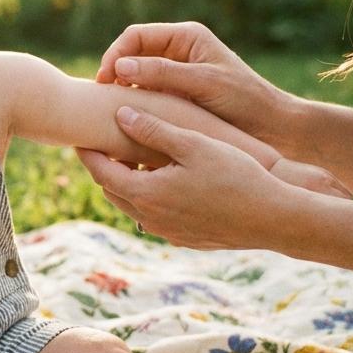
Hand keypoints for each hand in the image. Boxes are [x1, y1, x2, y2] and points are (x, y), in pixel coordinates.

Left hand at [78, 107, 337, 250]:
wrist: (273, 218)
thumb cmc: (236, 175)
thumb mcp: (193, 144)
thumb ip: (153, 129)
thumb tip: (120, 114)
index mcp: (146, 193)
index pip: (101, 171)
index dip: (87, 152)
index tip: (79, 134)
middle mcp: (150, 218)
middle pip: (112, 190)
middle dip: (102, 167)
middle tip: (99, 144)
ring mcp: (167, 232)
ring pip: (131, 206)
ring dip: (125, 183)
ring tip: (128, 158)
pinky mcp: (184, 238)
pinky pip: (153, 217)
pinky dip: (147, 197)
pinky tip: (161, 180)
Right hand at [95, 22, 295, 143]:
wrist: (272, 128)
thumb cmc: (245, 101)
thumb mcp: (203, 84)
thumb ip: (163, 74)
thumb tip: (120, 68)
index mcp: (186, 37)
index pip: (136, 36)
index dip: (115, 54)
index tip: (105, 78)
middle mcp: (178, 51)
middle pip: (132, 55)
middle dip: (113, 73)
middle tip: (101, 97)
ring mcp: (175, 75)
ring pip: (136, 78)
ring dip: (122, 91)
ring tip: (110, 111)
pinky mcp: (176, 96)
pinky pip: (147, 95)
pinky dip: (135, 105)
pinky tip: (128, 122)